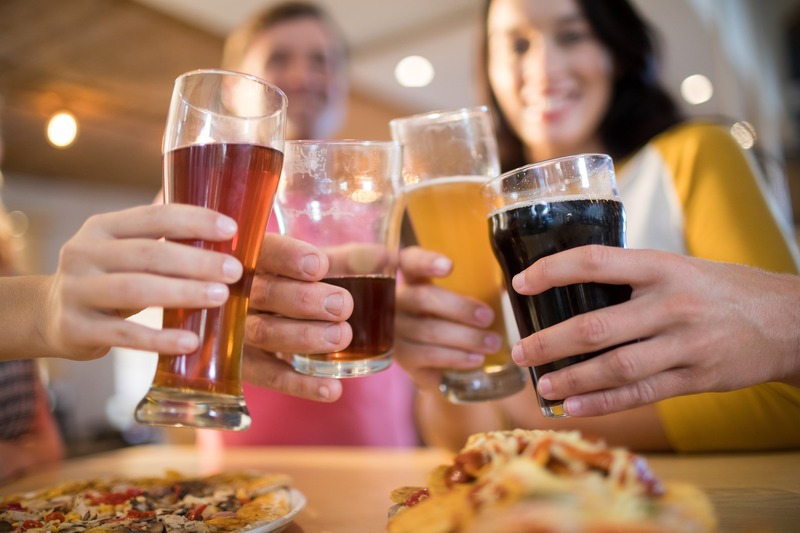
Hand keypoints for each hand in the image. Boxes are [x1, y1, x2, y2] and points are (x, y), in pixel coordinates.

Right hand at [43, 204, 242, 359]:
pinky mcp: (76, 328)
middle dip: (196, 261)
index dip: (194, 220)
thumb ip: (161, 238)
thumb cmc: (107, 278)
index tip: (231, 229)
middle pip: (147, 253)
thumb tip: (224, 227)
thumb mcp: (123, 249)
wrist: (49, 315)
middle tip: (234, 270)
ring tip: (220, 297)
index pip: (153, 216)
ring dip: (183, 292)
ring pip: (136, 290)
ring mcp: (76, 291)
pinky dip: (160, 339)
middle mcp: (84, 253)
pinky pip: (124, 335)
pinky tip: (190, 342)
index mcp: (102, 227)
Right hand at [242, 233, 354, 401]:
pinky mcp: (244, 365)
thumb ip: (349, 259)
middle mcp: (237, 293)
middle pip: (264, 294)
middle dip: (305, 301)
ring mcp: (237, 331)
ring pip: (264, 334)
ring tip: (342, 336)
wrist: (278, 315)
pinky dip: (301, 385)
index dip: (288, 257)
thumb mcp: (322, 265)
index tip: (320, 265)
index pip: (263, 251)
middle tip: (343, 305)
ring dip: (304, 337)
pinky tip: (332, 388)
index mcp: (255, 257)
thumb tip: (383, 258)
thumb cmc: (305, 281)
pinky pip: (269, 377)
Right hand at [394, 246, 503, 392]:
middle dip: (460, 307)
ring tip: (494, 343)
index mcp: (413, 278)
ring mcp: (396, 332)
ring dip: (465, 337)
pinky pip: (428, 356)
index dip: (426, 261)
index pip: (410, 261)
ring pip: (428, 331)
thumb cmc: (457, 321)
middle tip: (489, 317)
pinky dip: (455, 358)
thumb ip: (481, 284)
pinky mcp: (402, 359)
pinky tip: (476, 359)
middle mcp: (397, 302)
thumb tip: (522, 277)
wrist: (440, 364)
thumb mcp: (464, 298)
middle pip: (423, 298)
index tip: (451, 266)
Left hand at [510, 245, 799, 415]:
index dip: (552, 271)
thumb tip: (570, 288)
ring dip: (571, 379)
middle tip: (520, 351)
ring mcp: (684, 344)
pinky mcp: (695, 378)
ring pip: (615, 366)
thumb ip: (632, 277)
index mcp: (660, 267)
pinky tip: (574, 407)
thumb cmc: (720, 289)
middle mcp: (670, 304)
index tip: (520, 284)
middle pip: (596, 325)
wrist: (787, 320)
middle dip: (550, 341)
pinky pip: (641, 393)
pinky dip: (603, 402)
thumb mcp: (678, 267)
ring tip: (541, 385)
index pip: (594, 262)